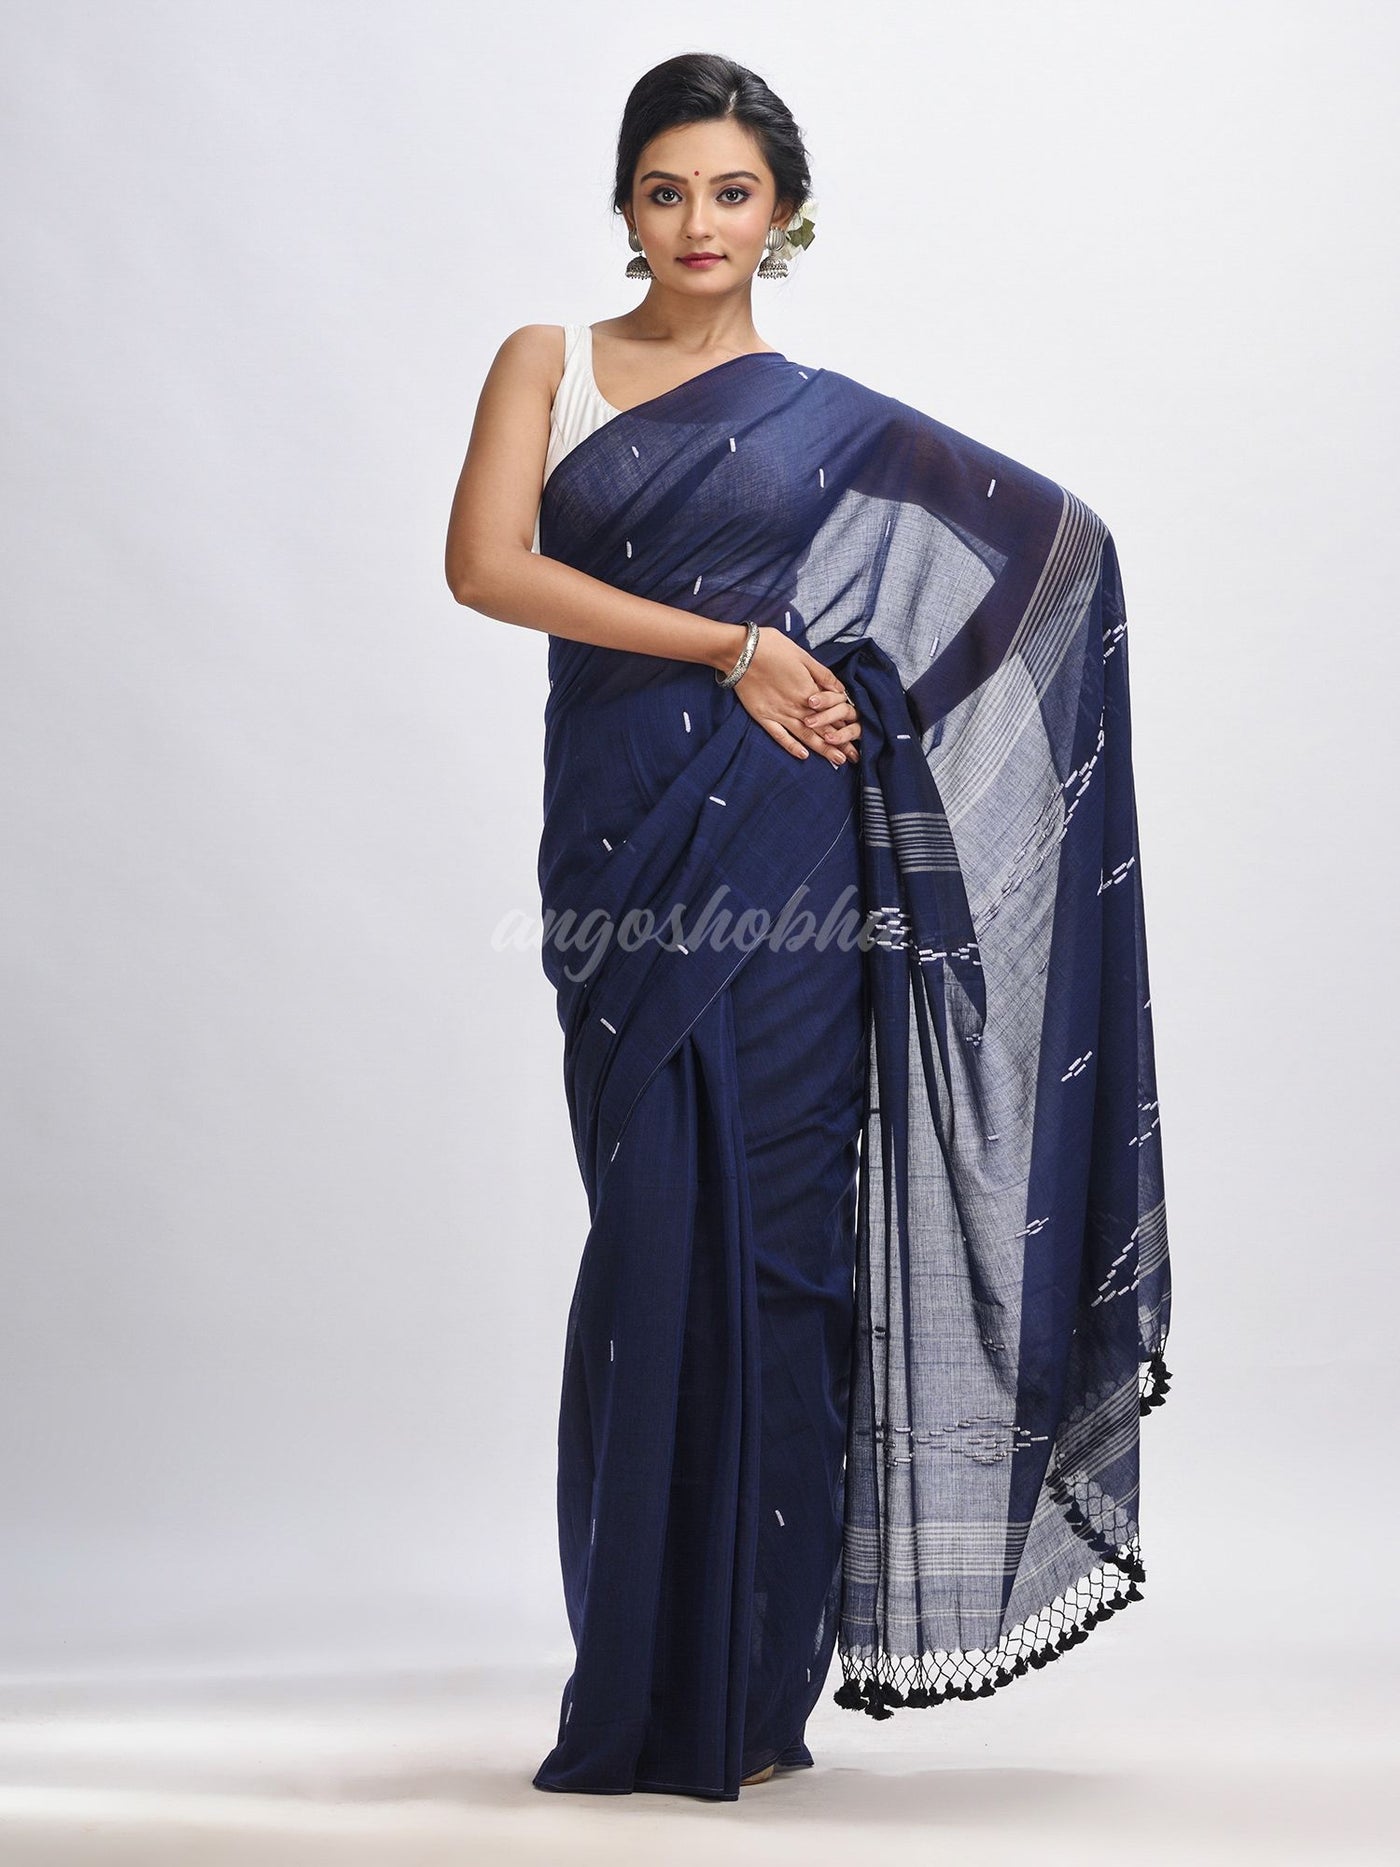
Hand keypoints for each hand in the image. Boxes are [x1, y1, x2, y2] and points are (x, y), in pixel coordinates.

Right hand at [725, 627, 860, 765]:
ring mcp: (780, 714)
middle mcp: (797, 706)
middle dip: (840, 744)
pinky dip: (792, 746)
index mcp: (809, 691)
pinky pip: (780, 736)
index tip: (859, 738)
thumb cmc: (773, 648)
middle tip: (854, 758)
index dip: (847, 726)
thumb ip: (823, 675)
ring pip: (806, 736)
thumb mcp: (803, 656)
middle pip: (823, 729)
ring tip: (838, 761)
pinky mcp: (763, 717)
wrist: (741, 651)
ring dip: (822, 749)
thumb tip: (841, 690)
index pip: (832, 713)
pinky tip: (803, 755)